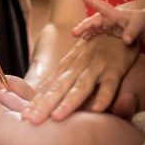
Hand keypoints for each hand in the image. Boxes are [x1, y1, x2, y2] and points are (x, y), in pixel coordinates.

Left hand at [22, 35, 138, 123]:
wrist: (119, 26)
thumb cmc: (95, 50)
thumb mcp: (74, 61)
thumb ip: (61, 79)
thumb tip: (40, 97)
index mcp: (66, 66)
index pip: (48, 87)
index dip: (36, 101)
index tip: (25, 116)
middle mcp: (78, 66)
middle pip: (59, 88)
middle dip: (44, 104)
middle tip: (31, 119)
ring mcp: (96, 66)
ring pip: (81, 86)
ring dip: (68, 101)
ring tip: (56, 117)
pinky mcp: (115, 68)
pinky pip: (109, 84)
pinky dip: (104, 96)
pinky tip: (96, 110)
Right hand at [72, 0, 144, 44]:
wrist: (140, 27)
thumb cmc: (139, 23)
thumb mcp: (138, 26)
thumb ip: (132, 32)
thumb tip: (126, 40)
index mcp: (114, 14)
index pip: (102, 7)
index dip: (93, 2)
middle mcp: (107, 18)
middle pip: (93, 20)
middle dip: (84, 25)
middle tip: (74, 32)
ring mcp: (105, 24)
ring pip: (92, 26)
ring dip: (83, 30)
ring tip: (75, 34)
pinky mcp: (105, 30)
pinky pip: (94, 31)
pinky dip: (88, 34)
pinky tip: (83, 38)